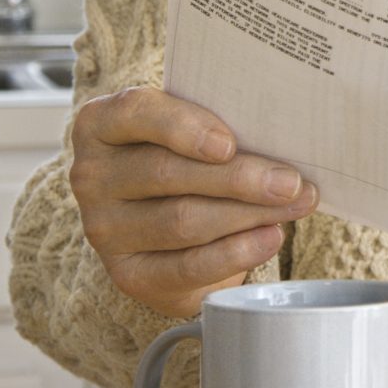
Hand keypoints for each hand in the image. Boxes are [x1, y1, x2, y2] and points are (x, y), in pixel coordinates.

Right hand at [69, 85, 315, 319]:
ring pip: (182, 220)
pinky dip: (235, 252)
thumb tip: (284, 135)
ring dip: (248, 214)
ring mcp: (105, 229)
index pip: (135, 113)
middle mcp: (92, 176)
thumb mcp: (195, 129)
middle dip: (238, 178)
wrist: (172, 219)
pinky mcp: (129, 273)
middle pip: (167, 174)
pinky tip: (270, 237)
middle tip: (290, 182)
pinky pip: (186, 266)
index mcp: (103, 124)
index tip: (228, 144)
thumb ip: (222, 126)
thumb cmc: (190, 156)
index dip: (182, 127)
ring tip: (295, 205)